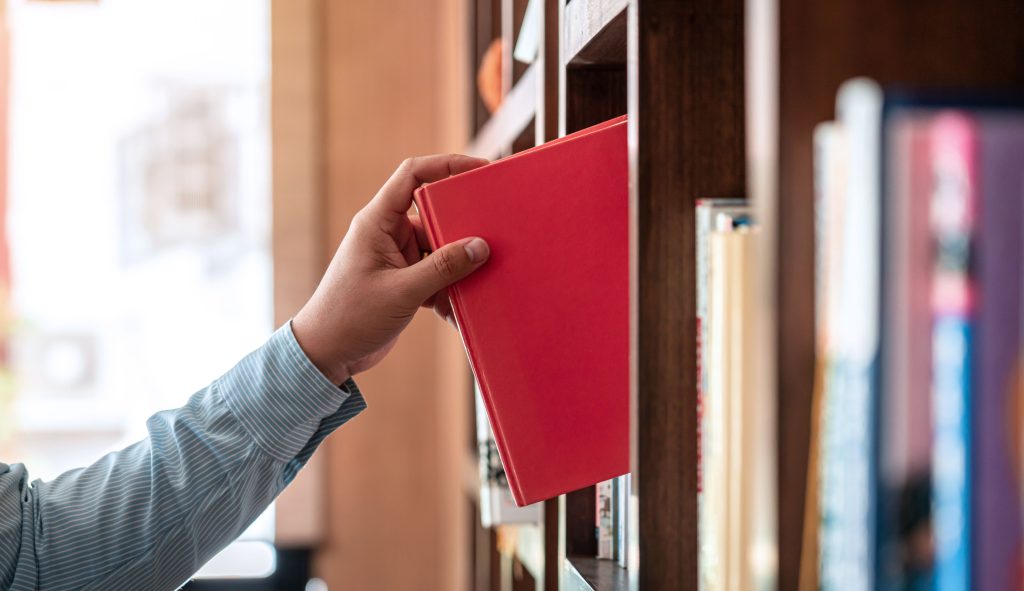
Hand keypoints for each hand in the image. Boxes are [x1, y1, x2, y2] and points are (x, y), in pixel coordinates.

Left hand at [291, 154, 490, 384]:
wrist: (326, 355)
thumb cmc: (349, 317)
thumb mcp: (401, 292)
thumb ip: (442, 268)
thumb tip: (479, 247)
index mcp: (377, 222)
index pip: (413, 176)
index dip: (446, 165)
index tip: (479, 169)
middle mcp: (387, 234)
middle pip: (434, 214)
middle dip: (462, 227)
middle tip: (493, 234)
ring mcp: (396, 258)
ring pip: (440, 248)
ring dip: (458, 266)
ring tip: (481, 280)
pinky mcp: (403, 281)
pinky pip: (436, 275)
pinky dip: (449, 290)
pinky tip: (460, 308)